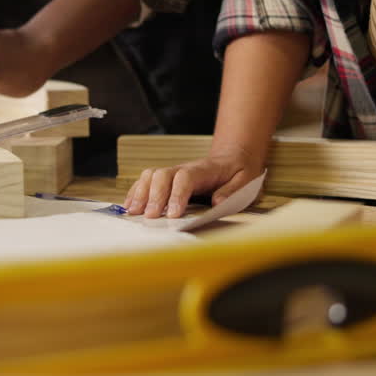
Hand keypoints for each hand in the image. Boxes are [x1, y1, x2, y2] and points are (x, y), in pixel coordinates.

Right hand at [124, 144, 262, 218]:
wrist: (232, 157)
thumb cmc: (237, 172)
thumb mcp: (245, 180)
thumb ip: (232, 191)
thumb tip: (217, 202)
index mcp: (204, 170)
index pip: (185, 178)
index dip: (176, 195)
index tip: (172, 214)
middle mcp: (184, 168)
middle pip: (162, 175)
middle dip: (154, 196)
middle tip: (149, 217)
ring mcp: (173, 173)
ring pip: (150, 176)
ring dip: (140, 194)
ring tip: (133, 212)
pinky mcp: (166, 179)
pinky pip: (146, 181)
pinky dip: (135, 193)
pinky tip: (129, 207)